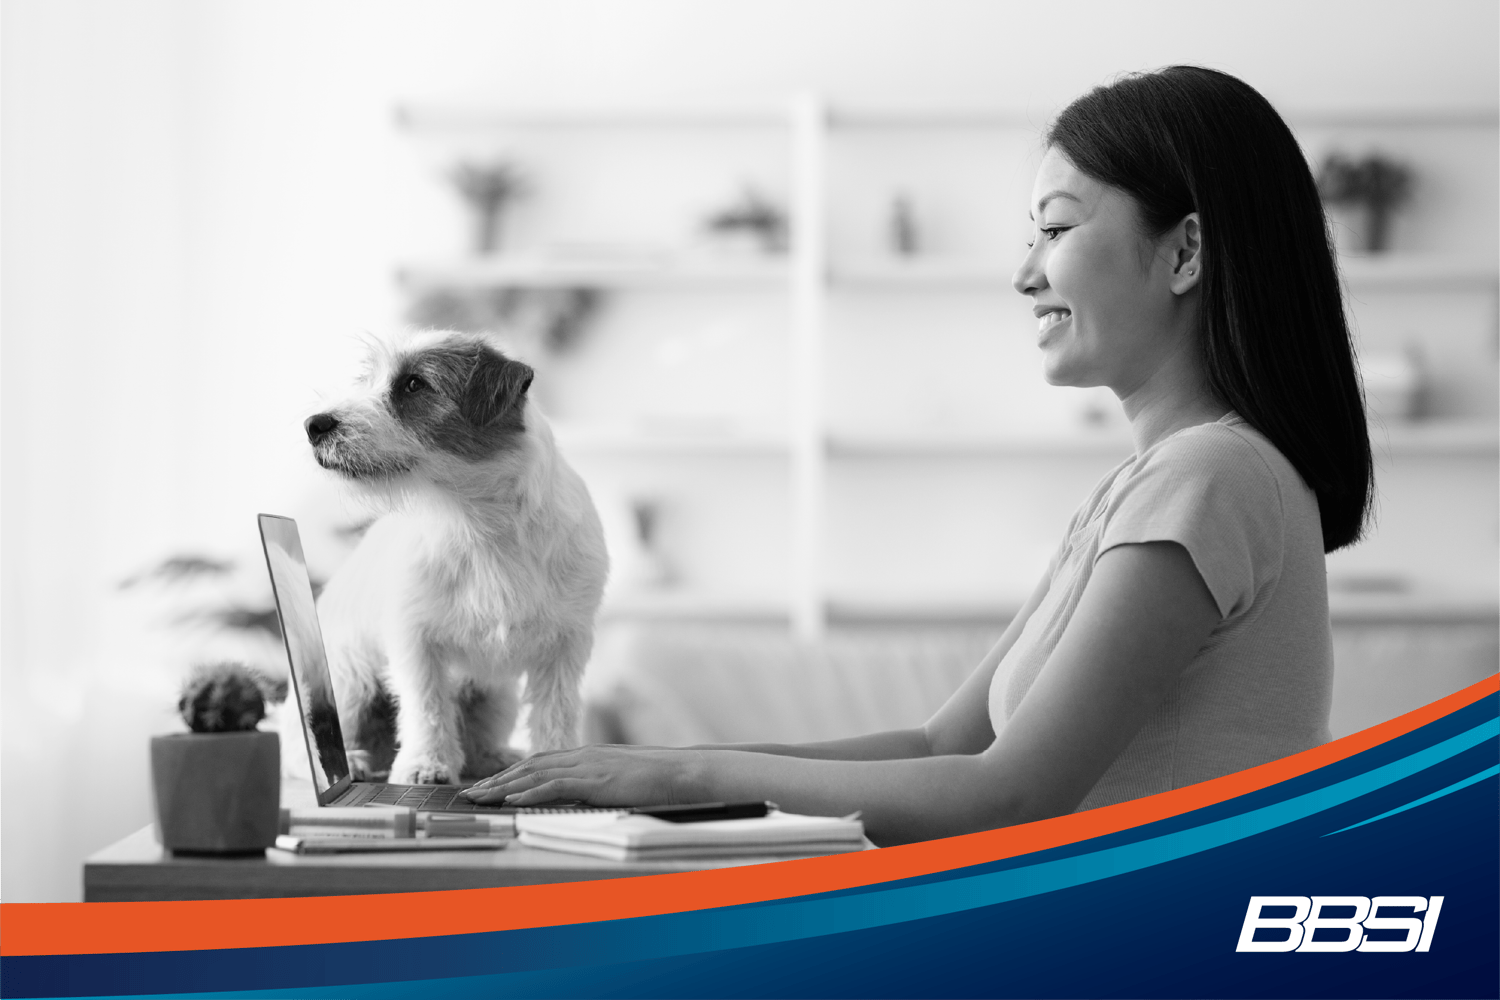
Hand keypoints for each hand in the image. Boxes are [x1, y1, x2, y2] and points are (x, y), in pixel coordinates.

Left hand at [460, 744, 701, 806]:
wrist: (682, 772)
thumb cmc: (657, 778)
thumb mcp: (619, 778)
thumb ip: (595, 782)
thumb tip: (576, 796)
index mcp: (587, 755)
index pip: (540, 761)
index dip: (511, 772)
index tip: (489, 784)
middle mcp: (583, 755)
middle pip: (530, 765)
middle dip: (497, 779)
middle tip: (471, 793)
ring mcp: (589, 766)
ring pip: (536, 773)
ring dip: (504, 786)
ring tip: (481, 798)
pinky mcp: (597, 780)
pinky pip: (557, 786)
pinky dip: (531, 792)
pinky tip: (512, 800)